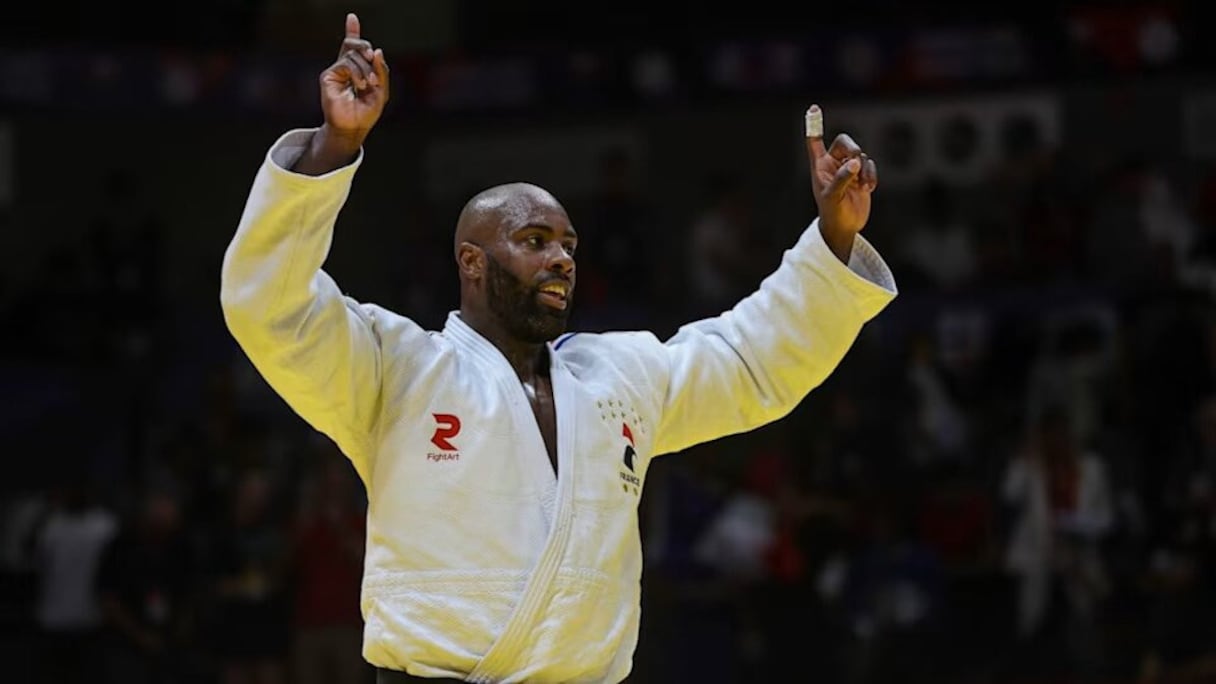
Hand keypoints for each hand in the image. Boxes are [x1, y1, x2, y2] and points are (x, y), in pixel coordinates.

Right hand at [321, 13, 389, 143]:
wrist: (355, 127)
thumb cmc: (367, 112)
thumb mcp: (382, 90)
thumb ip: (382, 71)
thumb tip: (377, 51)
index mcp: (357, 69)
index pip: (353, 46)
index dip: (352, 31)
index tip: (352, 17)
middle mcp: (345, 68)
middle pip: (354, 45)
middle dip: (366, 48)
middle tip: (373, 57)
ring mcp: (336, 72)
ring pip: (352, 55)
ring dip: (365, 68)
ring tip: (369, 84)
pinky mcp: (328, 77)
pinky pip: (345, 64)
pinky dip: (357, 73)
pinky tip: (360, 85)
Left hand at [805, 104, 877, 261]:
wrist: (845, 227)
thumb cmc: (832, 213)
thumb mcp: (833, 197)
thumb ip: (842, 178)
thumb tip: (855, 162)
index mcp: (820, 167)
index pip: (815, 142)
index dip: (814, 126)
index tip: (813, 109)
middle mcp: (834, 164)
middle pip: (845, 142)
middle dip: (852, 148)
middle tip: (856, 158)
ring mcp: (849, 170)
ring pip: (861, 156)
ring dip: (864, 169)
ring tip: (863, 186)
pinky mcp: (862, 176)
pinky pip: (870, 165)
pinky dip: (871, 175)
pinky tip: (868, 189)